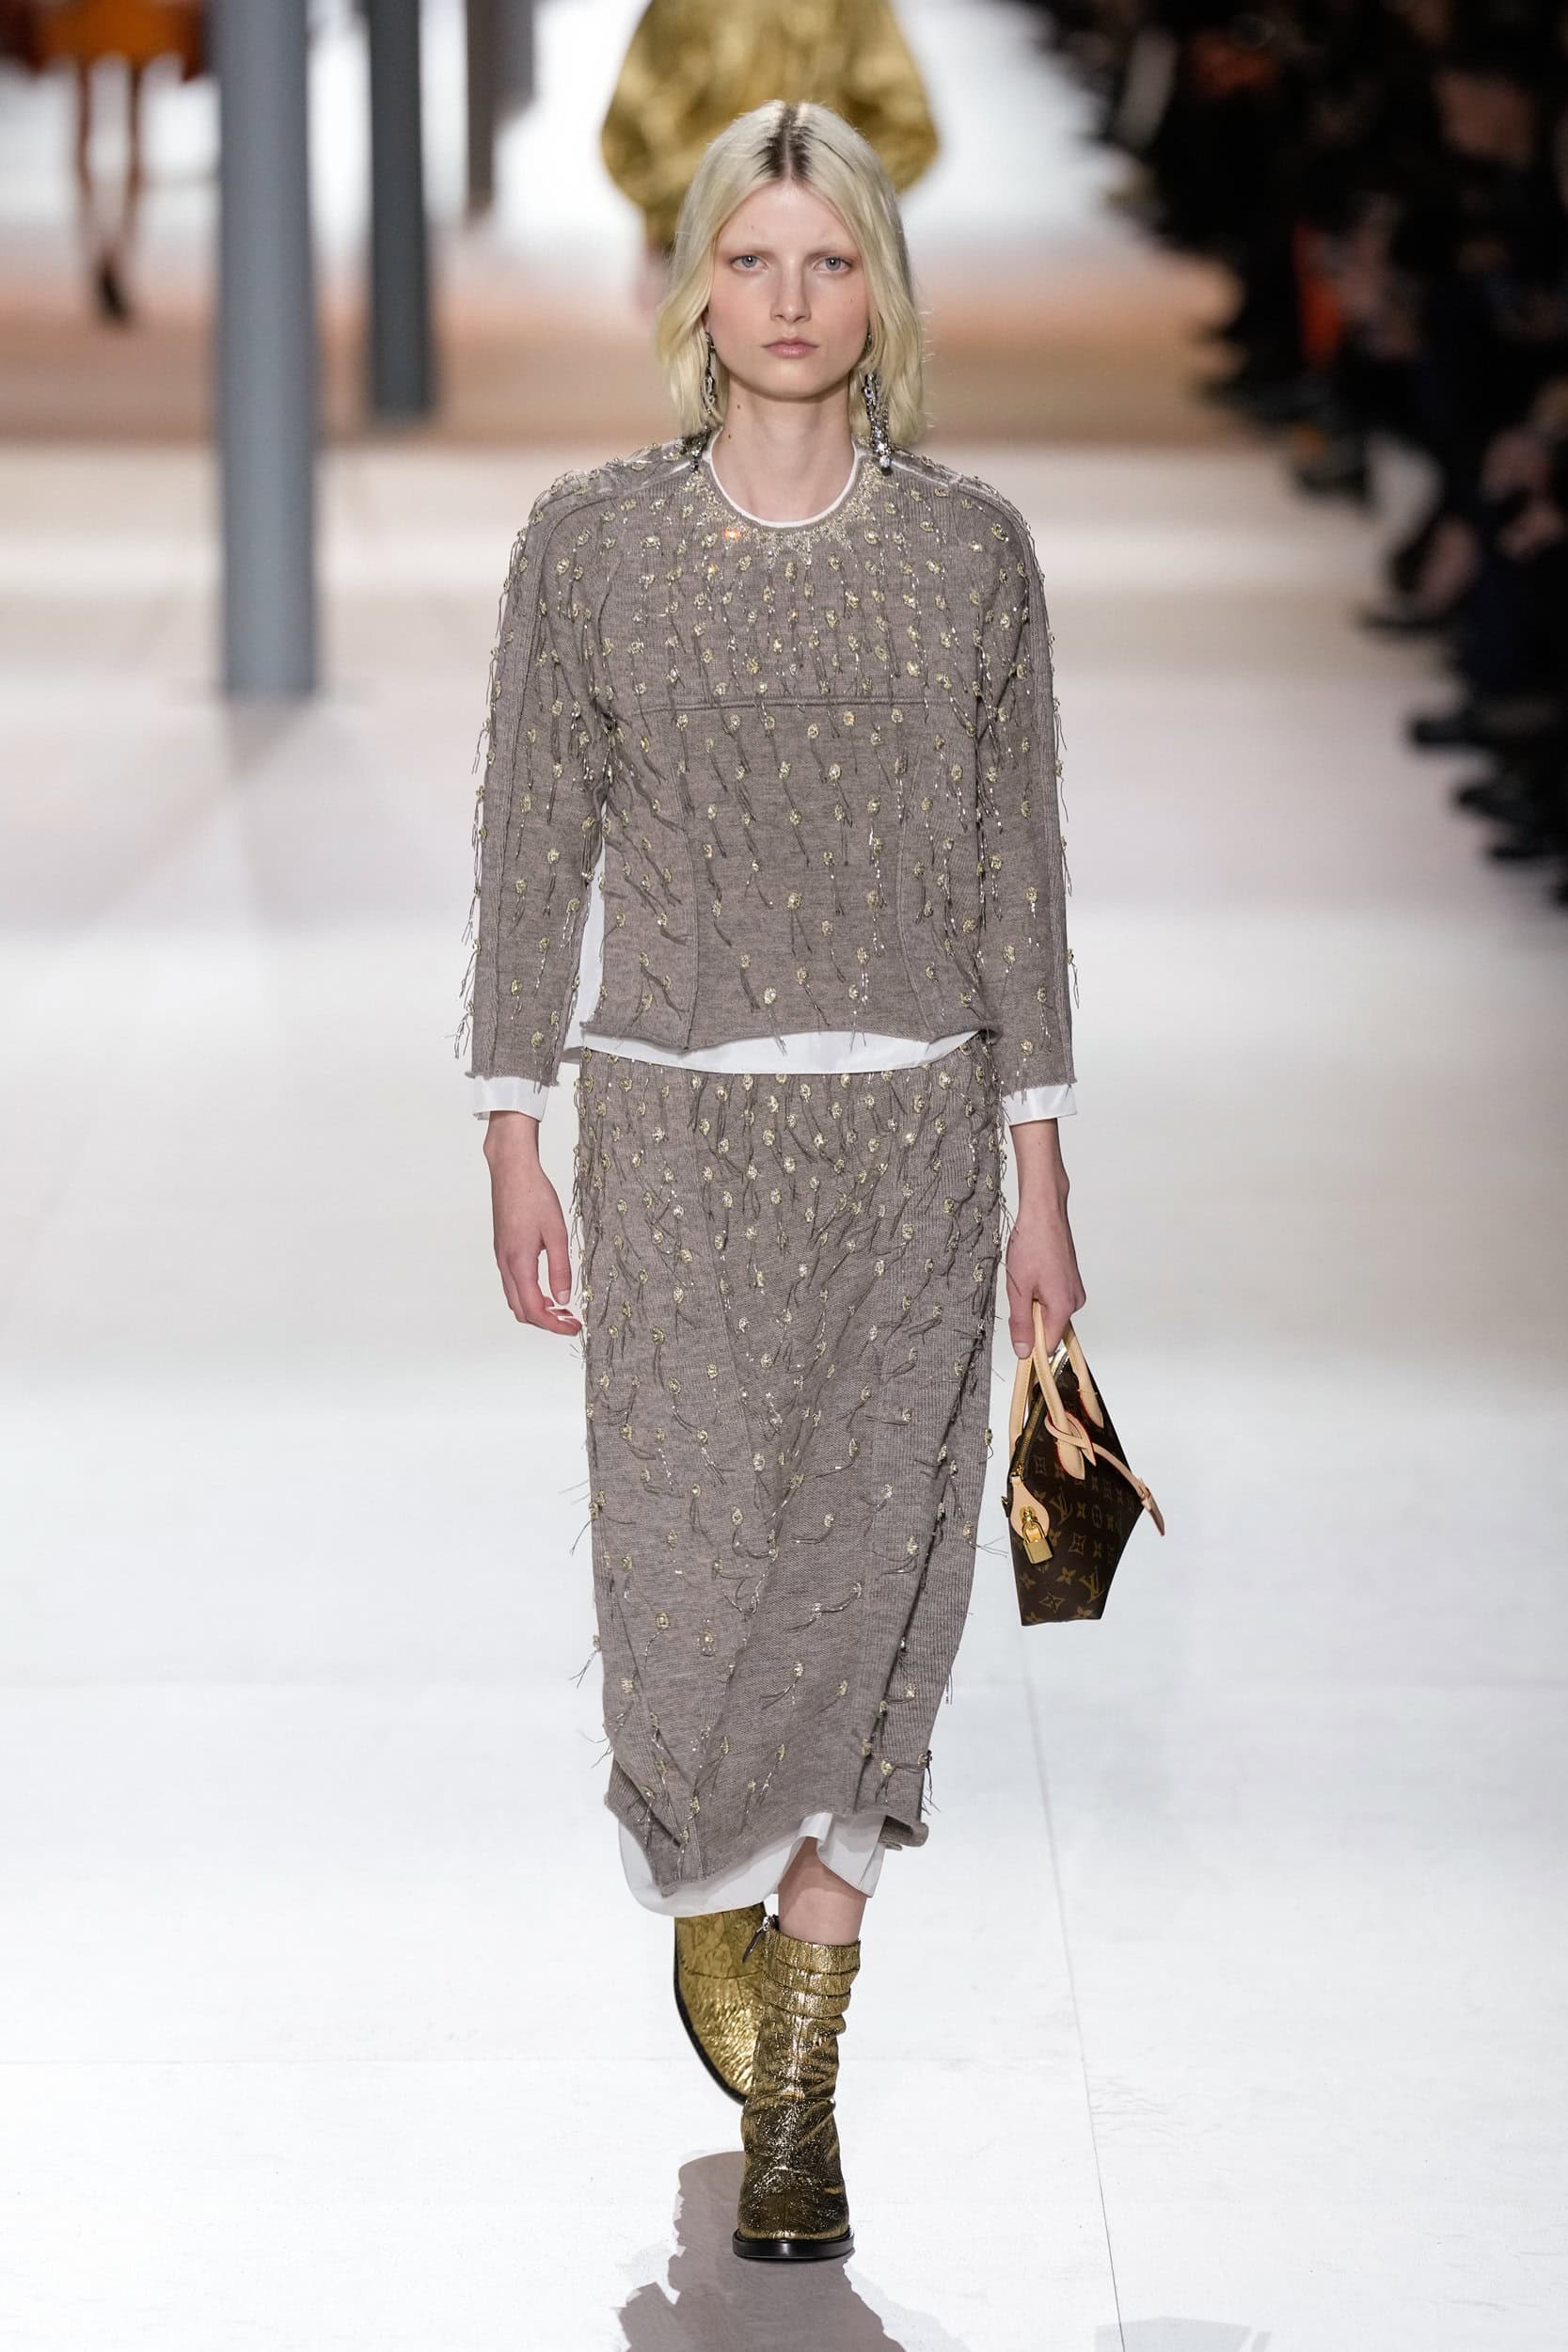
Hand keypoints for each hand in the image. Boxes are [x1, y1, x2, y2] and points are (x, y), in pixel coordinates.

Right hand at [483, 1112, 580, 1334]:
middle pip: (522, 1311)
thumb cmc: (534, 1196)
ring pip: (515, 1298)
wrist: (511, 1170)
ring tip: (563, 1308)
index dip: (555, 1325)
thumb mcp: (556, 1233)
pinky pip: (513, 1284)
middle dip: (547, 1322)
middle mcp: (505, 1264)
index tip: (575, 1328)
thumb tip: (565, 1299)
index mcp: (519, 1263)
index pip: (535, 1310)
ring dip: (538, 1309)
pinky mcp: (503, 1249)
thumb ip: (561, 1268)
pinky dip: (530, 1295)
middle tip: (572, 1321)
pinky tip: (548, 1287)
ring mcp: (501, 1258)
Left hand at [1005, 1118, 1085, 1357]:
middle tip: (1019, 1292)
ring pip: (1050, 1312)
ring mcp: (1075, 1290)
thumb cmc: (1031, 1246)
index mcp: (1064, 1307)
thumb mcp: (1018, 1289)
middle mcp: (1075, 1302)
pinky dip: (1040, 1292)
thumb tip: (1023, 1352)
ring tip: (1025, 1279)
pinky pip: (1054, 1298)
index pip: (1048, 1345)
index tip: (1015, 1336)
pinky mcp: (1071, 1280)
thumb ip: (1021, 1323)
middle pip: (1049, 1328)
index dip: (1030, 1345)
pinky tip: (1032, 1273)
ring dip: (1034, 1303)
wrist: (1044, 1212)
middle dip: (1030, 1319)